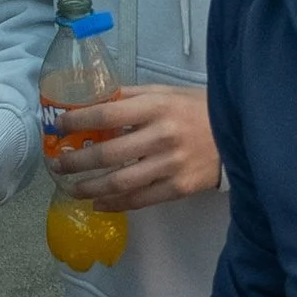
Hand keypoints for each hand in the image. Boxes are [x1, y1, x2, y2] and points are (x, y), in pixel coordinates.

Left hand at [51, 87, 220, 210]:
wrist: (240, 134)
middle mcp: (162, 136)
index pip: (106, 114)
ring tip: (71, 188)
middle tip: (57, 165)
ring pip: (120, 182)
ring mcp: (171, 165)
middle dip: (76, 161)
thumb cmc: (198, 109)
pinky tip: (99, 203)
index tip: (58, 126)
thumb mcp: (166, 92)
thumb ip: (131, 97)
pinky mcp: (179, 187)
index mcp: (157, 107)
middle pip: (107, 154)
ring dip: (89, 188)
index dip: (77, 122)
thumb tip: (92, 102)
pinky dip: (115, 204)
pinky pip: (140, 200)